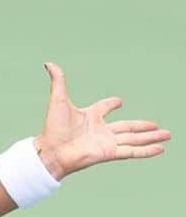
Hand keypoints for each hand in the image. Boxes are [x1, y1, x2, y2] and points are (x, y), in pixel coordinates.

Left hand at [36, 62, 170, 179]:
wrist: (50, 152)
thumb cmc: (53, 129)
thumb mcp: (59, 100)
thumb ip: (58, 81)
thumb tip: (49, 63)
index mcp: (90, 117)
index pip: (104, 108)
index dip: (111, 104)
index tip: (119, 102)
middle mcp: (101, 131)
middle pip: (128, 127)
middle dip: (144, 127)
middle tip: (157, 126)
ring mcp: (106, 143)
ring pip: (134, 139)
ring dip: (151, 137)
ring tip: (167, 135)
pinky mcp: (109, 153)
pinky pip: (132, 151)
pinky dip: (146, 151)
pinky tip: (160, 149)